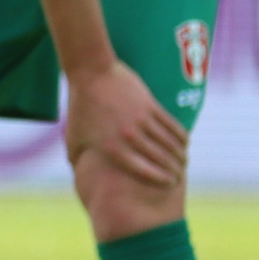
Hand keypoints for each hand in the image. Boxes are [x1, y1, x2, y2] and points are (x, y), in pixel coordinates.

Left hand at [61, 59, 187, 189]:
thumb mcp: (74, 137)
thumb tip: (83, 179)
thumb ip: (79, 161)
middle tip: (179, 178)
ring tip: (183, 163)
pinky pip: (172, 126)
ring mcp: (141, 120)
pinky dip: (181, 137)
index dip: (161, 180)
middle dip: (174, 171)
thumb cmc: (80, 108)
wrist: (91, 74)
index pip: (144, 171)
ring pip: (170, 143)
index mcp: (112, 147)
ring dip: (180, 155)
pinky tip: (185, 144)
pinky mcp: (150, 106)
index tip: (169, 185)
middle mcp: (129, 136)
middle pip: (161, 159)